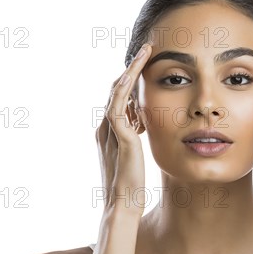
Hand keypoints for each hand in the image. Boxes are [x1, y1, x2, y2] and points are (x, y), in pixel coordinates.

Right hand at [95, 43, 151, 215]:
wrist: (122, 203)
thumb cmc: (131, 185)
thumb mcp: (133, 156)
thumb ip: (133, 139)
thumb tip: (141, 126)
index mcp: (109, 133)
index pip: (119, 99)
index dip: (130, 81)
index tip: (145, 66)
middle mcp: (106, 127)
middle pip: (116, 89)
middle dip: (131, 69)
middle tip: (146, 51)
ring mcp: (110, 130)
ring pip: (117, 90)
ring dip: (131, 69)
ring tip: (146, 52)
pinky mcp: (119, 135)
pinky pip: (119, 102)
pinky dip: (127, 84)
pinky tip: (139, 71)